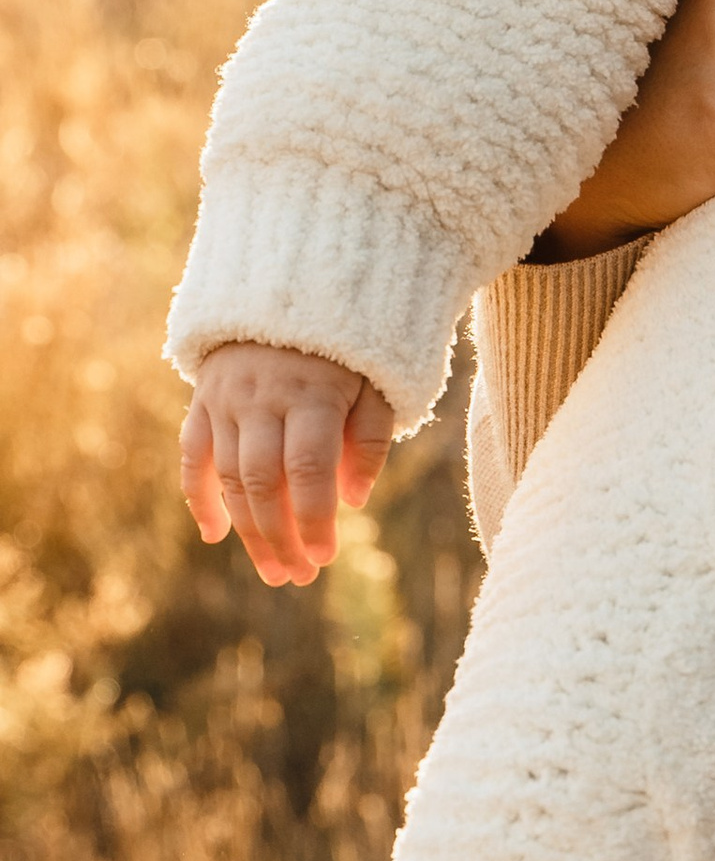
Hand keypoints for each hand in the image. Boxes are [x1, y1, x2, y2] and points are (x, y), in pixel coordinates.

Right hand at [180, 344, 395, 588]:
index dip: (315, 519)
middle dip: (280, 537)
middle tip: (297, 576)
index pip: (309, 470)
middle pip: (265, 482)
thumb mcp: (376, 380)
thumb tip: (353, 501)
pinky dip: (198, 497)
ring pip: (229, 476)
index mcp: (313, 393)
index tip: (326, 558)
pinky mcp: (202, 399)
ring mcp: (226, 399)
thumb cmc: (347, 344)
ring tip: (273, 569)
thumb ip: (370, 438)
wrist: (289, 284)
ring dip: (248, 530)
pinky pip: (193, 454)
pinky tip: (214, 534)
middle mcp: (262, 398)